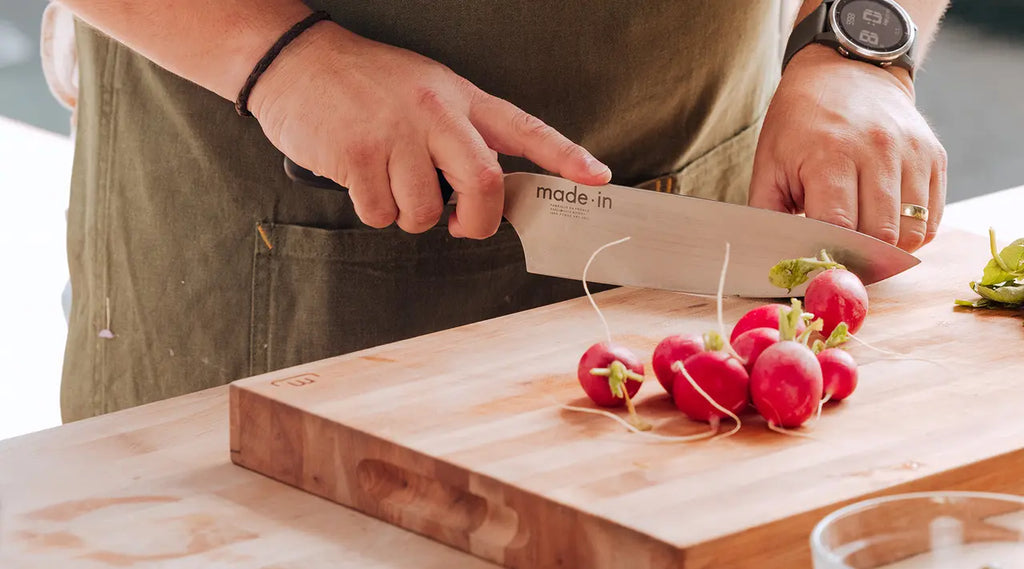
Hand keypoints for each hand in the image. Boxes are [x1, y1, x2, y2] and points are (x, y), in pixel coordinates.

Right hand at [249, 20, 611, 237]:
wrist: (297, 60)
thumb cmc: (364, 83)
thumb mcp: (425, 90)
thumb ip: (458, 132)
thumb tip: (482, 190)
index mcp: (459, 98)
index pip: (524, 128)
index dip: (564, 156)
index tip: (597, 177)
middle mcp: (435, 114)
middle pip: (483, 186)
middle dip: (475, 222)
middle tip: (459, 224)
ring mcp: (396, 134)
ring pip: (424, 213)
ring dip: (410, 217)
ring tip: (390, 183)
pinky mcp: (357, 156)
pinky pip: (381, 214)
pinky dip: (373, 212)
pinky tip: (360, 179)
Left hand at [748, 45, 946, 251]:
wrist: (846, 71)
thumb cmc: (799, 124)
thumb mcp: (769, 165)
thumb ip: (768, 214)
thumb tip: (773, 261)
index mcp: (830, 154)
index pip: (839, 228)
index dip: (830, 257)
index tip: (818, 270)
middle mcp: (877, 150)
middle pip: (880, 236)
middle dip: (860, 259)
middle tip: (843, 265)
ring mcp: (912, 152)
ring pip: (912, 232)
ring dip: (889, 250)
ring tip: (864, 247)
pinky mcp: (934, 155)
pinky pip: (932, 217)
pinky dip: (912, 234)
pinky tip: (886, 228)